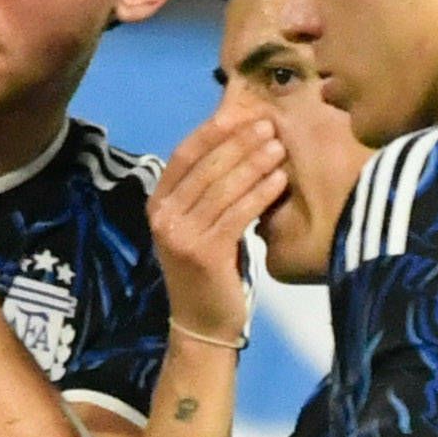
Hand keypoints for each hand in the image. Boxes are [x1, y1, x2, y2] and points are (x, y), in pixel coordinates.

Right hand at [150, 99, 289, 342]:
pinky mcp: (204, 253)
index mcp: (157, 204)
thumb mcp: (199, 224)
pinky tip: (280, 181)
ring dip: (255, 164)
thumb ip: (208, 189)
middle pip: (206, 168)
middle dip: (240, 143)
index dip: (212, 132)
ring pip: (224, 188)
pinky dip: (261, 194)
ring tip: (280, 148)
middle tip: (270, 126)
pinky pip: (238, 213)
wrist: (203, 323)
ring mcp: (181, 236)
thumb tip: (237, 139)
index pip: (183, 156)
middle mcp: (163, 217)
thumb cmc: (207, 269)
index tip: (241, 113)